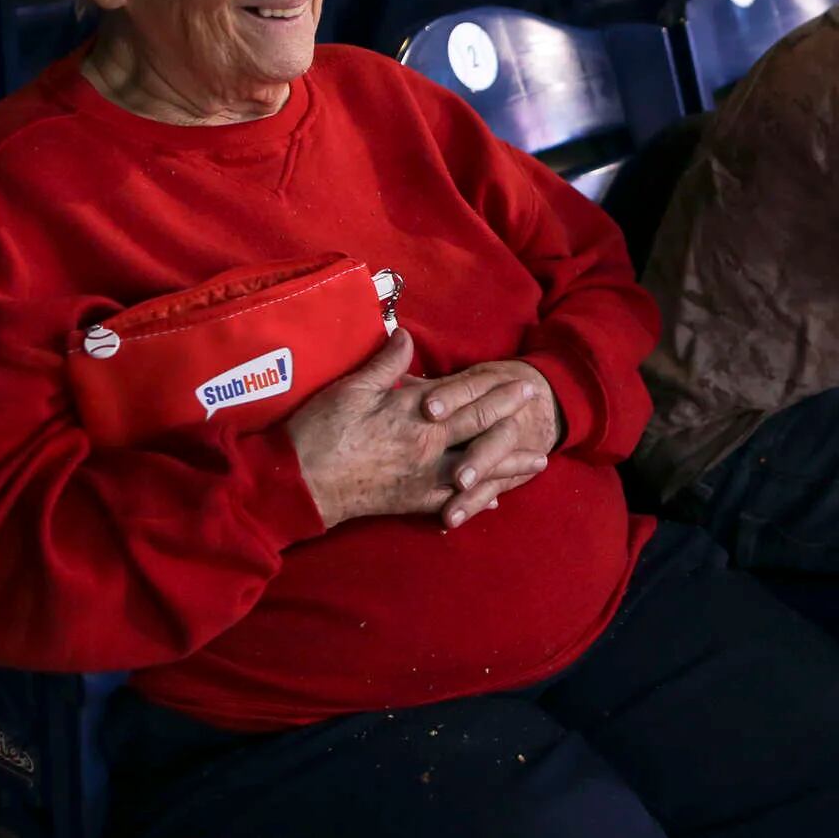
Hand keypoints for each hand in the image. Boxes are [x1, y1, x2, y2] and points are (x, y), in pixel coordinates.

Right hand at [286, 330, 541, 529]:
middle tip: (539, 407)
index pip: (466, 396)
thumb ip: (386, 364)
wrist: (299, 485)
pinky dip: (477, 499)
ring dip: (510, 464)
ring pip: (479, 470)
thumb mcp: (351, 388)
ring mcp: (424, 478)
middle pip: (481, 428)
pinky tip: (494, 499)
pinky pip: (454, 501)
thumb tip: (407, 335)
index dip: (496, 387)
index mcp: (416, 415)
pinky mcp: (412, 503)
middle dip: (511, 416)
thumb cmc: (321, 431)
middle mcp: (429, 447)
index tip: (523, 381)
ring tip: (538, 461)